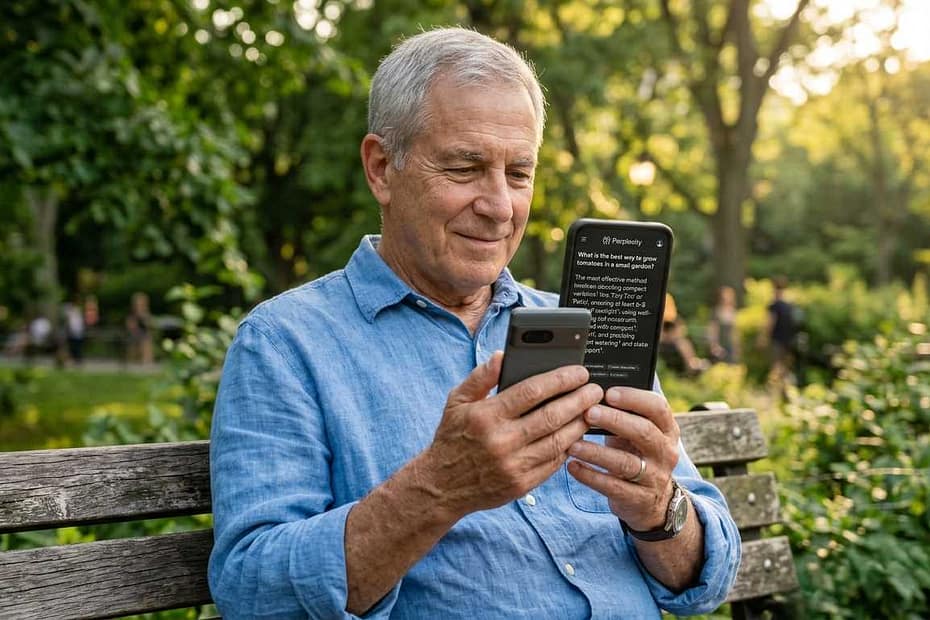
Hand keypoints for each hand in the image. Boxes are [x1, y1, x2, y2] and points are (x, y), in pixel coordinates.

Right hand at [423, 351, 603, 518]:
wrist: (441, 486)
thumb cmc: (452, 437)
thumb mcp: (457, 401)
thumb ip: (480, 377)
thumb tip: (503, 355)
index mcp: (487, 416)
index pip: (532, 391)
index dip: (560, 380)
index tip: (579, 372)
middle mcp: (501, 441)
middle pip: (552, 416)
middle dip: (579, 400)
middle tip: (596, 390)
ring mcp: (513, 465)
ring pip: (558, 441)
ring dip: (580, 424)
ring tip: (591, 411)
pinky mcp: (521, 485)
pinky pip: (553, 464)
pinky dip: (568, 448)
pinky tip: (576, 435)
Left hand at [566, 386, 680, 530]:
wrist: (653, 501)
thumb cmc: (636, 453)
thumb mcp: (638, 433)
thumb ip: (624, 414)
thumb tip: (590, 390)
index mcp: (667, 429)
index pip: (658, 408)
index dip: (634, 398)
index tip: (608, 393)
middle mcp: (665, 452)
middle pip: (643, 432)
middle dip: (614, 420)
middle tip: (588, 412)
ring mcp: (654, 477)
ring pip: (625, 463)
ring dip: (596, 452)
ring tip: (573, 444)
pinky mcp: (639, 499)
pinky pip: (613, 487)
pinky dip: (590, 476)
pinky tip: (572, 466)